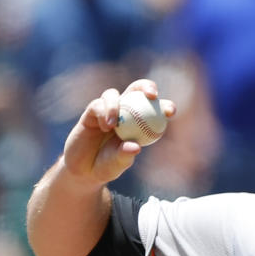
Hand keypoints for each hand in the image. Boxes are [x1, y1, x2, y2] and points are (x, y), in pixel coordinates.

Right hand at [61, 79, 176, 185]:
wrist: (84, 168)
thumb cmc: (107, 166)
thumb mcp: (117, 164)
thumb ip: (125, 155)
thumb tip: (136, 147)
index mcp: (141, 122)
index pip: (157, 109)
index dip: (166, 106)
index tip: (170, 112)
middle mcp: (125, 111)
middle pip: (137, 89)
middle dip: (147, 86)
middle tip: (152, 96)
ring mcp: (108, 109)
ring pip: (114, 94)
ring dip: (115, 106)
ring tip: (113, 125)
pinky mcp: (92, 111)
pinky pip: (98, 105)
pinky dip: (103, 113)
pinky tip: (106, 127)